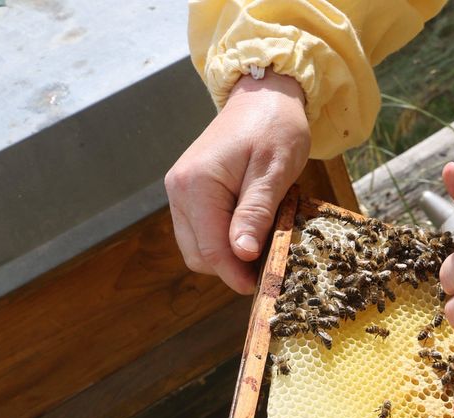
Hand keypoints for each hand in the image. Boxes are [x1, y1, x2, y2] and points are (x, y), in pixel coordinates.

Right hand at [165, 71, 310, 293]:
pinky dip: (223, 238)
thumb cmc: (274, 128)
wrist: (263, 96)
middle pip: (199, 255)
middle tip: (269, 261)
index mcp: (196, 185)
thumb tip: (240, 254)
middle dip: (231, 266)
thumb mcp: (274, 172)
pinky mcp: (189, 192)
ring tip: (263, 241)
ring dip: (227, 254)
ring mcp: (180, 191)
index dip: (236, 274)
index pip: (211, 250)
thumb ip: (255, 213)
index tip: (264, 286)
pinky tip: (251, 228)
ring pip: (197, 247)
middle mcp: (179, 190)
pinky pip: (201, 230)